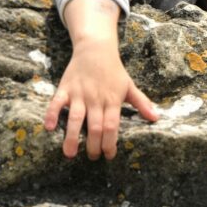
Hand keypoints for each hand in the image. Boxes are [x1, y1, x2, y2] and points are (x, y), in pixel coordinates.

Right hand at [43, 41, 158, 160]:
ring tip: (70, 154)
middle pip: (95, 126)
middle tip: (92, 157)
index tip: (109, 156)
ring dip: (72, 137)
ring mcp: (79, 94)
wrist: (96, 48)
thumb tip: (156, 118)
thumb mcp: (129, 86)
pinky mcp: (65, 88)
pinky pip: (57, 103)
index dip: (110, 143)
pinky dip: (52, 114)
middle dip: (93, 145)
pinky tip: (50, 127)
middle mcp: (96, 99)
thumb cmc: (114, 70)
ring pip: (76, 118)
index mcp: (112, 100)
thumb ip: (142, 103)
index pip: (112, 126)